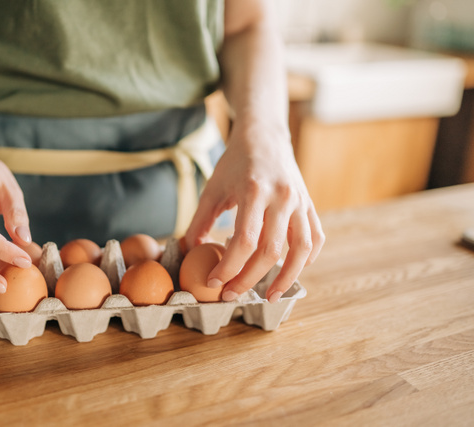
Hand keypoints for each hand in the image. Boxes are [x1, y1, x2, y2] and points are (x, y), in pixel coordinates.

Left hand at [185, 120, 324, 301]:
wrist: (264, 136)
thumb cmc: (235, 163)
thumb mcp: (212, 188)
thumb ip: (200, 220)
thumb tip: (189, 251)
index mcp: (255, 191)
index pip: (244, 240)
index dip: (228, 267)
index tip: (214, 282)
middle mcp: (282, 197)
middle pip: (269, 251)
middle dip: (248, 279)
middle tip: (231, 294)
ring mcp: (300, 201)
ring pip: (299, 250)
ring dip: (285, 278)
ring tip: (269, 297)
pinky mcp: (310, 204)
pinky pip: (314, 238)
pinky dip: (307, 258)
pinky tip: (292, 271)